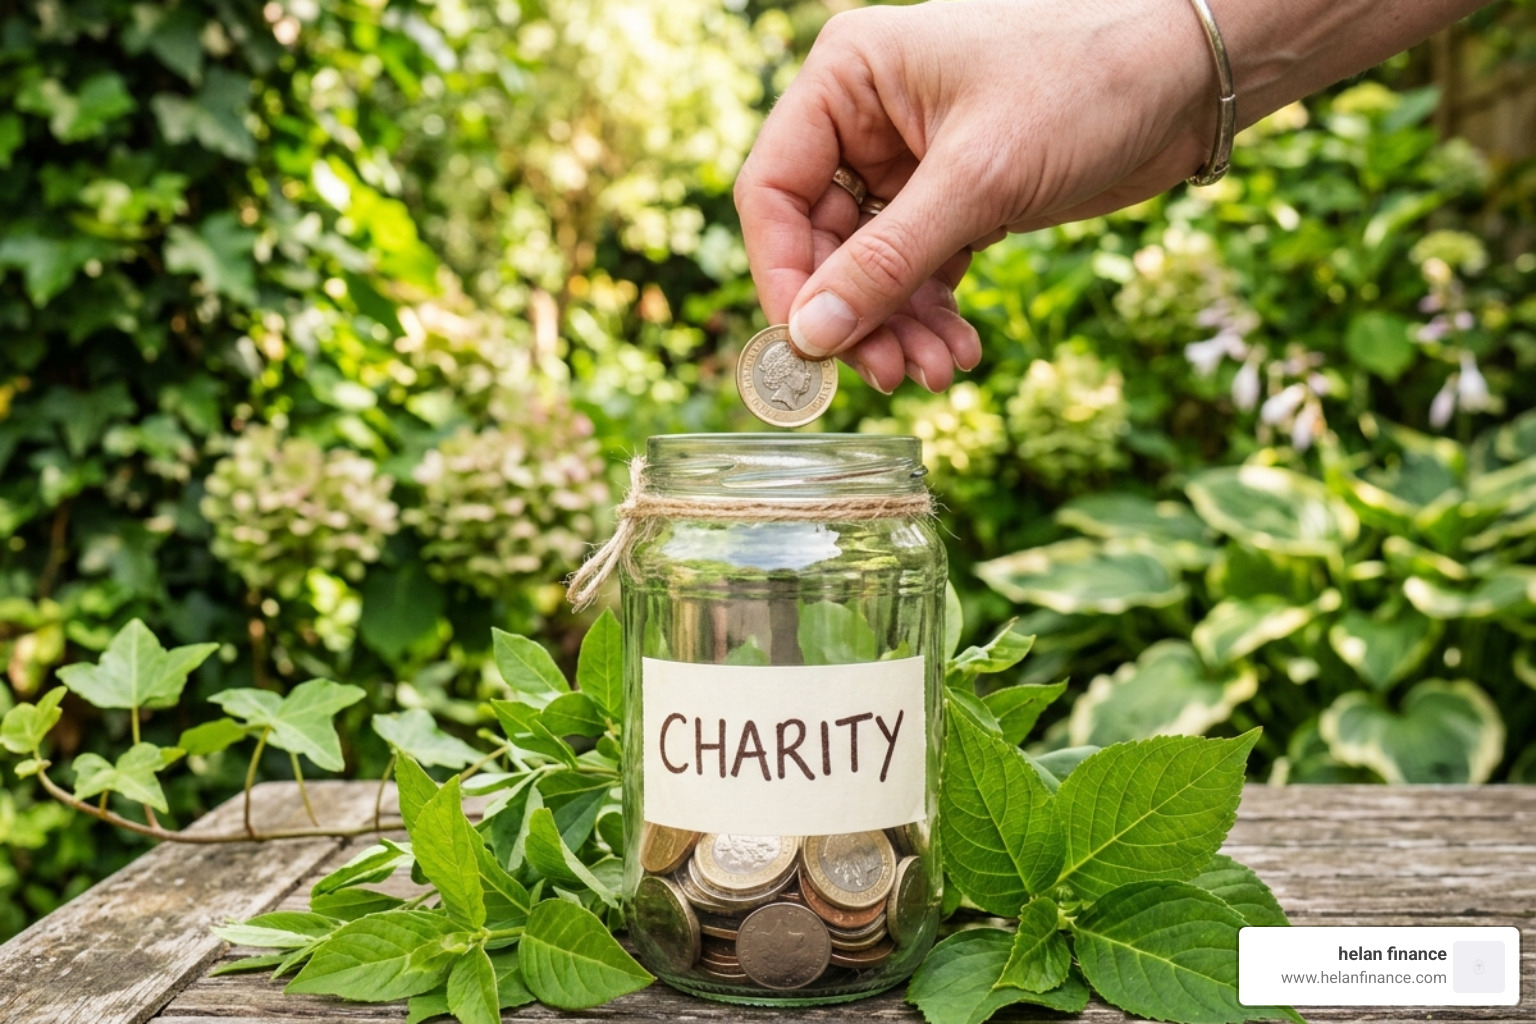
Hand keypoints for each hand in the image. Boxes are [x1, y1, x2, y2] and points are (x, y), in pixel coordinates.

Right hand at [733, 0, 1215, 392]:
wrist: (1190, 78)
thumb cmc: (1085, 85)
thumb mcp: (978, 180)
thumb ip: (887, 262)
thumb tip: (811, 338)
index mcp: (847, 79)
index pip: (773, 191)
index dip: (784, 276)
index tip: (811, 348)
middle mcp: (866, 119)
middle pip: (821, 242)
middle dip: (856, 316)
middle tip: (890, 376)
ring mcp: (908, 162)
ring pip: (870, 269)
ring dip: (897, 328)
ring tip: (938, 373)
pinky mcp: (954, 198)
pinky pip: (917, 272)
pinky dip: (931, 316)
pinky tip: (960, 351)